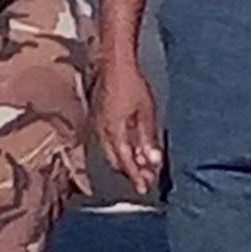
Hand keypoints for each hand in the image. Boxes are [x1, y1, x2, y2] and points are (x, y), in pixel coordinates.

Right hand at [96, 56, 163, 196]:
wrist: (115, 63)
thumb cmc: (131, 84)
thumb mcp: (146, 113)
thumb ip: (147, 139)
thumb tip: (152, 161)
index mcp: (113, 132)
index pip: (125, 162)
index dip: (135, 176)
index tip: (145, 187)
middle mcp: (102, 132)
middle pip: (115, 161)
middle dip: (130, 172)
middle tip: (145, 179)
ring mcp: (98, 125)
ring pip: (110, 153)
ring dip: (124, 162)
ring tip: (140, 165)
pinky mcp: (98, 119)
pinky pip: (107, 142)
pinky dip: (119, 150)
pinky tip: (130, 148)